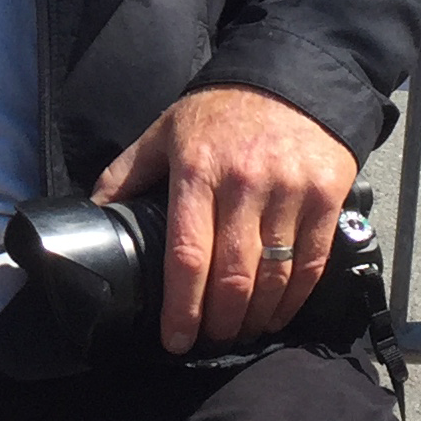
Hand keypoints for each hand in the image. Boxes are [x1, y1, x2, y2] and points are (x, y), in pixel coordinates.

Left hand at [92, 86, 358, 355]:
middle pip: (232, 274)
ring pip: (273, 276)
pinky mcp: (326, 197)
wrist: (291, 78)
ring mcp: (289, 192)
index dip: (181, 307)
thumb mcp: (164, 131)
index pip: (187, 254)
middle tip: (209, 342)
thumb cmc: (219, 112)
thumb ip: (128, 172)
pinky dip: (294, 300)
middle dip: (219, 321)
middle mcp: (244, 184)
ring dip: (255, 317)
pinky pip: (311, 263)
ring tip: (240, 334)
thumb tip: (94, 211)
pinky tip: (276, 315)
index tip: (176, 339)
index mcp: (196, 171)